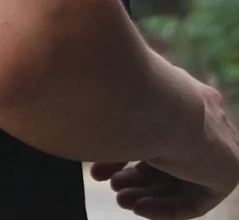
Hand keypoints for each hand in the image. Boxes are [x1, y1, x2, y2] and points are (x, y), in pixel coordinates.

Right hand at [91, 83, 238, 218]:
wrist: (160, 106)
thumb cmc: (129, 97)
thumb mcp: (114, 105)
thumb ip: (109, 115)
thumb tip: (77, 123)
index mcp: (178, 94)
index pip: (152, 132)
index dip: (126, 151)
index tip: (102, 164)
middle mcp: (199, 117)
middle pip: (164, 158)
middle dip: (134, 176)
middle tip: (111, 185)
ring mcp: (215, 144)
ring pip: (176, 179)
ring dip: (145, 193)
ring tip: (120, 200)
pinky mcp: (225, 171)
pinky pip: (194, 197)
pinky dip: (165, 206)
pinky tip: (139, 209)